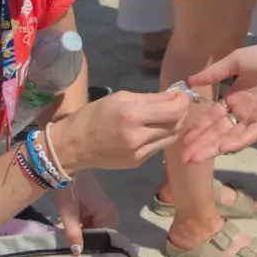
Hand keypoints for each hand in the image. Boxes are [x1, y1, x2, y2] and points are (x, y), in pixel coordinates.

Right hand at [50, 90, 191, 172]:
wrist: (73, 146)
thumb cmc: (93, 116)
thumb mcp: (119, 98)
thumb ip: (149, 98)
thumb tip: (173, 96)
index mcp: (131, 115)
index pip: (172, 109)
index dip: (182, 100)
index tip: (181, 94)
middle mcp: (138, 136)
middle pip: (175, 124)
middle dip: (181, 111)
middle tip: (178, 102)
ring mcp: (139, 153)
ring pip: (171, 137)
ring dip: (174, 124)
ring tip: (168, 114)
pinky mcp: (138, 162)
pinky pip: (159, 146)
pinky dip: (162, 135)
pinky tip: (155, 127)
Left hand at [52, 171, 118, 253]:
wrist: (68, 167)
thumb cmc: (69, 188)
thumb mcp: (68, 212)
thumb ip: (73, 233)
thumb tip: (77, 253)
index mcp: (108, 216)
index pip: (102, 240)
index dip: (90, 248)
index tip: (77, 255)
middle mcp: (112, 214)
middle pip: (100, 236)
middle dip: (87, 241)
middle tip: (71, 249)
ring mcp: (107, 210)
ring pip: (96, 230)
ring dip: (85, 234)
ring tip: (71, 241)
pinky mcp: (100, 207)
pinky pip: (94, 223)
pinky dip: (84, 227)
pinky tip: (74, 231)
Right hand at [179, 37, 256, 163]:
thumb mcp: (235, 62)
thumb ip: (214, 73)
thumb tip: (189, 81)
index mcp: (233, 98)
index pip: (211, 119)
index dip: (197, 129)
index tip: (182, 139)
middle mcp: (241, 112)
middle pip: (217, 132)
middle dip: (200, 144)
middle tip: (183, 157)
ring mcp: (253, 118)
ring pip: (229, 137)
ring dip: (212, 148)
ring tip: (194, 158)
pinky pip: (249, 135)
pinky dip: (236, 142)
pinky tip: (221, 148)